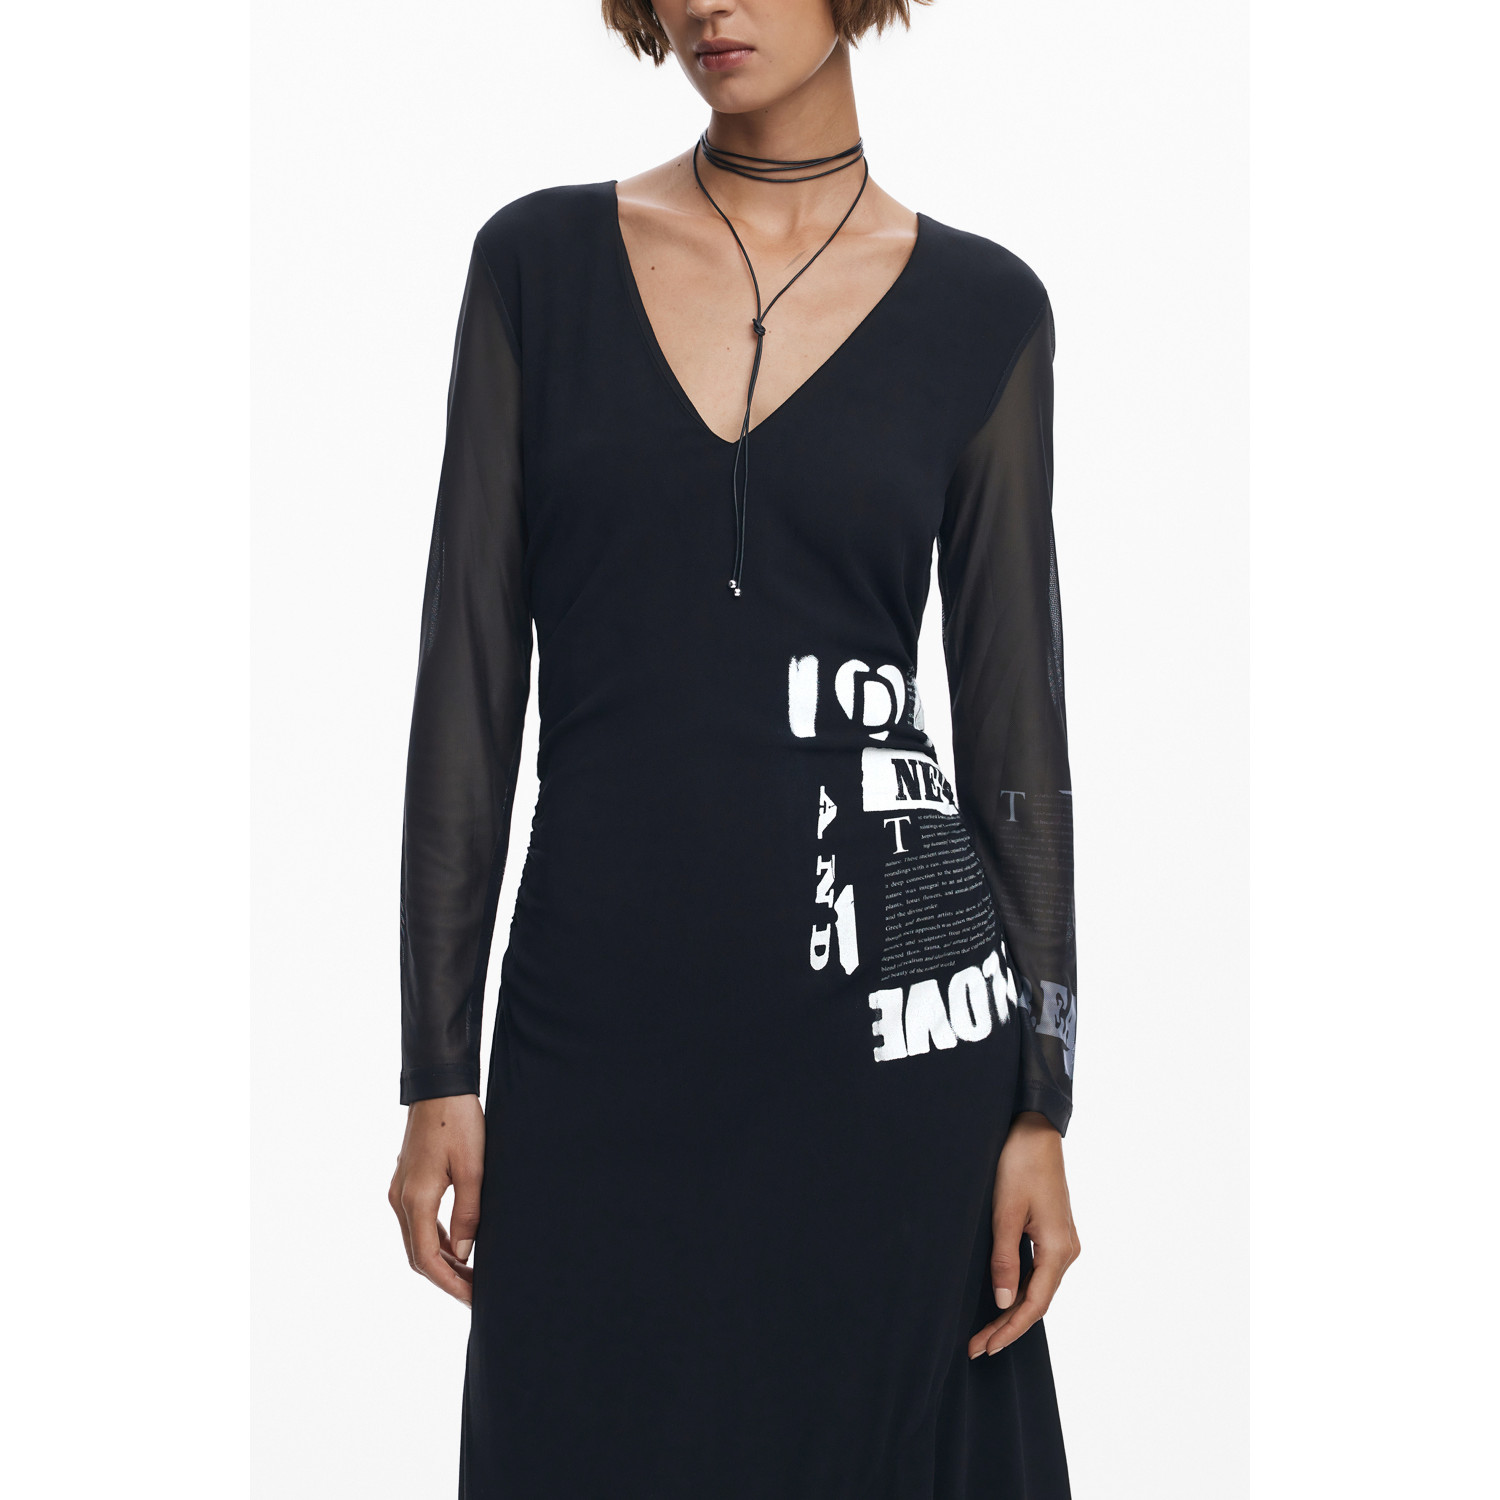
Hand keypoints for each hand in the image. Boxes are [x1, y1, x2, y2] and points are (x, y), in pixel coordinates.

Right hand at [388, 1094, 484, 1306]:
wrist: (439, 1087)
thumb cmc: (458, 1122)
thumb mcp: (474, 1168)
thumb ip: (468, 1214)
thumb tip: (464, 1254)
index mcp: (415, 1199)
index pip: (426, 1259)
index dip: (450, 1283)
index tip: (473, 1298)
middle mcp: (400, 1200)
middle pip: (418, 1256)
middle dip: (447, 1278)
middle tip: (477, 1292)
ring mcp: (400, 1191)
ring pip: (417, 1240)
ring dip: (442, 1261)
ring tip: (472, 1274)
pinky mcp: (407, 1183)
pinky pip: (419, 1222)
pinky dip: (437, 1240)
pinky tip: (458, 1247)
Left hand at [968, 1109, 1079, 1357]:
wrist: (1036, 1130)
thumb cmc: (1019, 1164)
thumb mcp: (1005, 1212)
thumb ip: (1005, 1258)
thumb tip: (1003, 1301)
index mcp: (1058, 1249)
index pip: (1034, 1305)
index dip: (1008, 1330)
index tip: (984, 1348)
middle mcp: (1067, 1250)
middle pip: (1038, 1301)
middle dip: (1007, 1326)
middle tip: (977, 1347)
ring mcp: (1062, 1241)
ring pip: (1038, 1288)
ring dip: (1013, 1310)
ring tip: (985, 1331)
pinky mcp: (1054, 1232)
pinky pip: (1039, 1271)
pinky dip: (1020, 1289)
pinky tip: (1002, 1298)